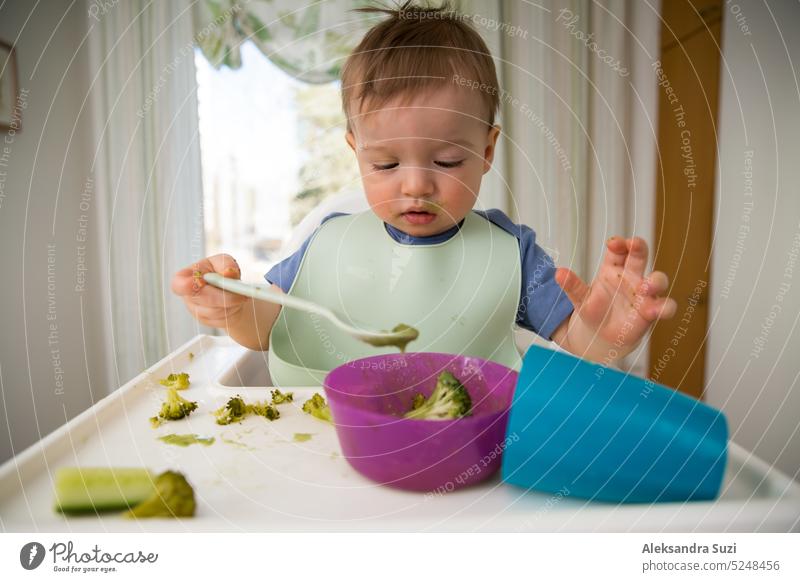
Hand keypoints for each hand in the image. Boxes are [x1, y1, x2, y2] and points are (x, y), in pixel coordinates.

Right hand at [171, 254, 249, 328]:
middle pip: (203, 299)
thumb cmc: (222, 272)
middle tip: (240, 292)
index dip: (188, 286)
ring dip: (232, 303)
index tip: (202, 282)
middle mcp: (188, 296)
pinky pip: (222, 319)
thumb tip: (228, 273)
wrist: (231, 291)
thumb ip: (225, 263)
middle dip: (225, 295)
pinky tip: (234, 304)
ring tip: (237, 295)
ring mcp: (196, 311)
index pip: (179, 285)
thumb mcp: (224, 261)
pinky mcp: (207, 321)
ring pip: (216, 311)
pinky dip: (233, 311)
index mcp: (185, 277)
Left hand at [554, 237, 676, 358]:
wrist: (602, 336)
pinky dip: (664, 307)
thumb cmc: (594, 311)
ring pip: (658, 280)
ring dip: (655, 281)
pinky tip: (656, 311)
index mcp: (613, 269)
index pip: (620, 249)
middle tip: (634, 245)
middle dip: (639, 248)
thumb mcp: (581, 299)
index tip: (614, 243)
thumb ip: (572, 286)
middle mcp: (631, 277)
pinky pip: (665, 306)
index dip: (619, 243)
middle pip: (640, 256)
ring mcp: (644, 294)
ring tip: (645, 287)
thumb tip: (558, 272)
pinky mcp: (652, 311)